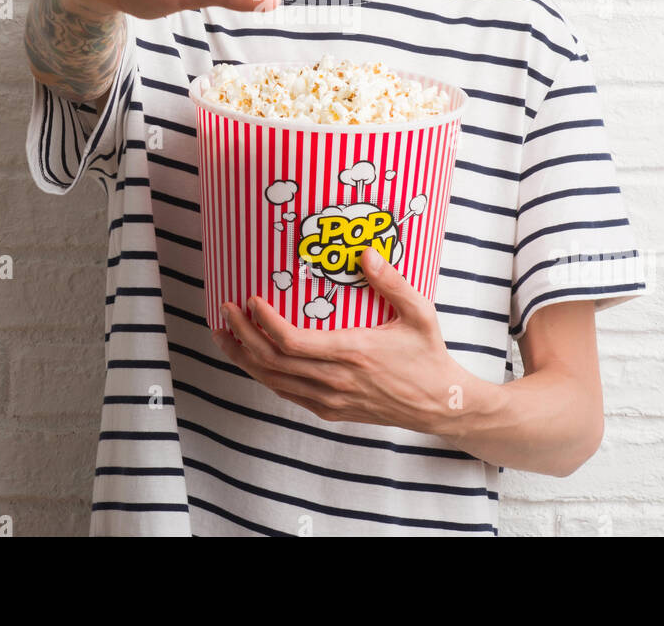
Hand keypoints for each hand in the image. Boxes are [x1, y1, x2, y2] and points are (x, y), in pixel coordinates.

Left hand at [212, 246, 464, 433]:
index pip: (291, 342)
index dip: (263, 322)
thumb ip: (392, 282)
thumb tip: (366, 252)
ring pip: (273, 381)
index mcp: (352, 352)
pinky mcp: (330, 410)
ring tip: (224, 334)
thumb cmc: (427, 355)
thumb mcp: (419, 313)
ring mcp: (330, 399)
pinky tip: (253, 358)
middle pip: (271, 362)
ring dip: (243, 358)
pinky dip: (264, 375)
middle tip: (224, 311)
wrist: (439, 405)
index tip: (250, 299)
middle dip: (241, 335)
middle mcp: (335, 380)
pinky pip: (286, 393)